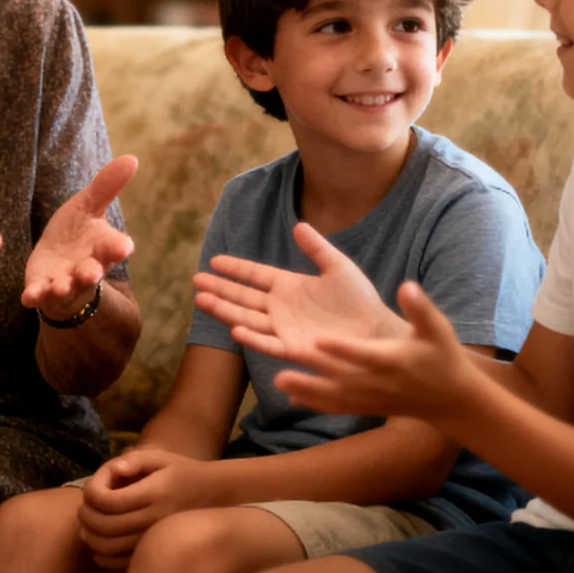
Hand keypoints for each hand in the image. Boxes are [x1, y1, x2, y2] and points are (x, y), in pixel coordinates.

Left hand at [24, 155, 138, 317]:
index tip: (124, 247)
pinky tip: (28, 296)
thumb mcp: (88, 205)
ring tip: (60, 287)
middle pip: (92, 271)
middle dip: (91, 273)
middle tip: (91, 272)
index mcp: (102, 246)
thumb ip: (107, 186)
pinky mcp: (42, 288)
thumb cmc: (77, 232)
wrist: (57, 260)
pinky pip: (39, 295)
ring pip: (67, 287)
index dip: (119, 247)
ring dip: (63, 287)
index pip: (114, 246)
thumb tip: (132, 158)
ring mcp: (65, 280)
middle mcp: (86, 267)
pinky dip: (35, 296)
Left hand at [76, 449, 216, 568]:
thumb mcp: (160, 457)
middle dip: (85, 515)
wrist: (213, 496)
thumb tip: (114, 468)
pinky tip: (99, 545)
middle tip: (82, 507)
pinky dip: (103, 557)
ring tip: (86, 525)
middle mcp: (153, 518)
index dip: (91, 493)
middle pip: (105, 525)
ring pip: (110, 547)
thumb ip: (135, 459)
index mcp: (153, 493)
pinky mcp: (154, 551)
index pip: (108, 500)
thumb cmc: (181, 472)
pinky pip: (121, 562)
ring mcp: (154, 539)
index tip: (92, 486)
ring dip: (90, 537)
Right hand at [192, 222, 408, 363]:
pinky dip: (252, 337)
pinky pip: (268, 343)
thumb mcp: (338, 267)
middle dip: (219, 288)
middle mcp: (281, 307)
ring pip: (247, 318)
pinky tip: (234, 328)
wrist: (377, 332)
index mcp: (290, 285)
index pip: (255, 275)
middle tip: (195, 280)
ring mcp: (284, 328)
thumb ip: (317, 248)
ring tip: (201, 299)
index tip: (213, 259)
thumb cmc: (361, 300)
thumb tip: (299, 224)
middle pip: (243, 297)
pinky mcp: (293, 348)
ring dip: (224, 310)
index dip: (235, 268)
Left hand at [272, 280, 481, 422]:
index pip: (364, 353)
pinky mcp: (366, 407)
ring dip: (306, 389)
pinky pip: (338, 407)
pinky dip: (316, 404)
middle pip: (340, 377)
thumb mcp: (437, 328)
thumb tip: (407, 285)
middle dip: (312, 369)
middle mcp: (377, 382)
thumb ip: (420, 308)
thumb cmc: (441, 357)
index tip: (319, 339)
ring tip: (279, 381)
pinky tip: (293, 400)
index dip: (342, 347)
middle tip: (285, 358)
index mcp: (391, 360)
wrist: (450, 399)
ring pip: (333, 395)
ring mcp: (370, 398)